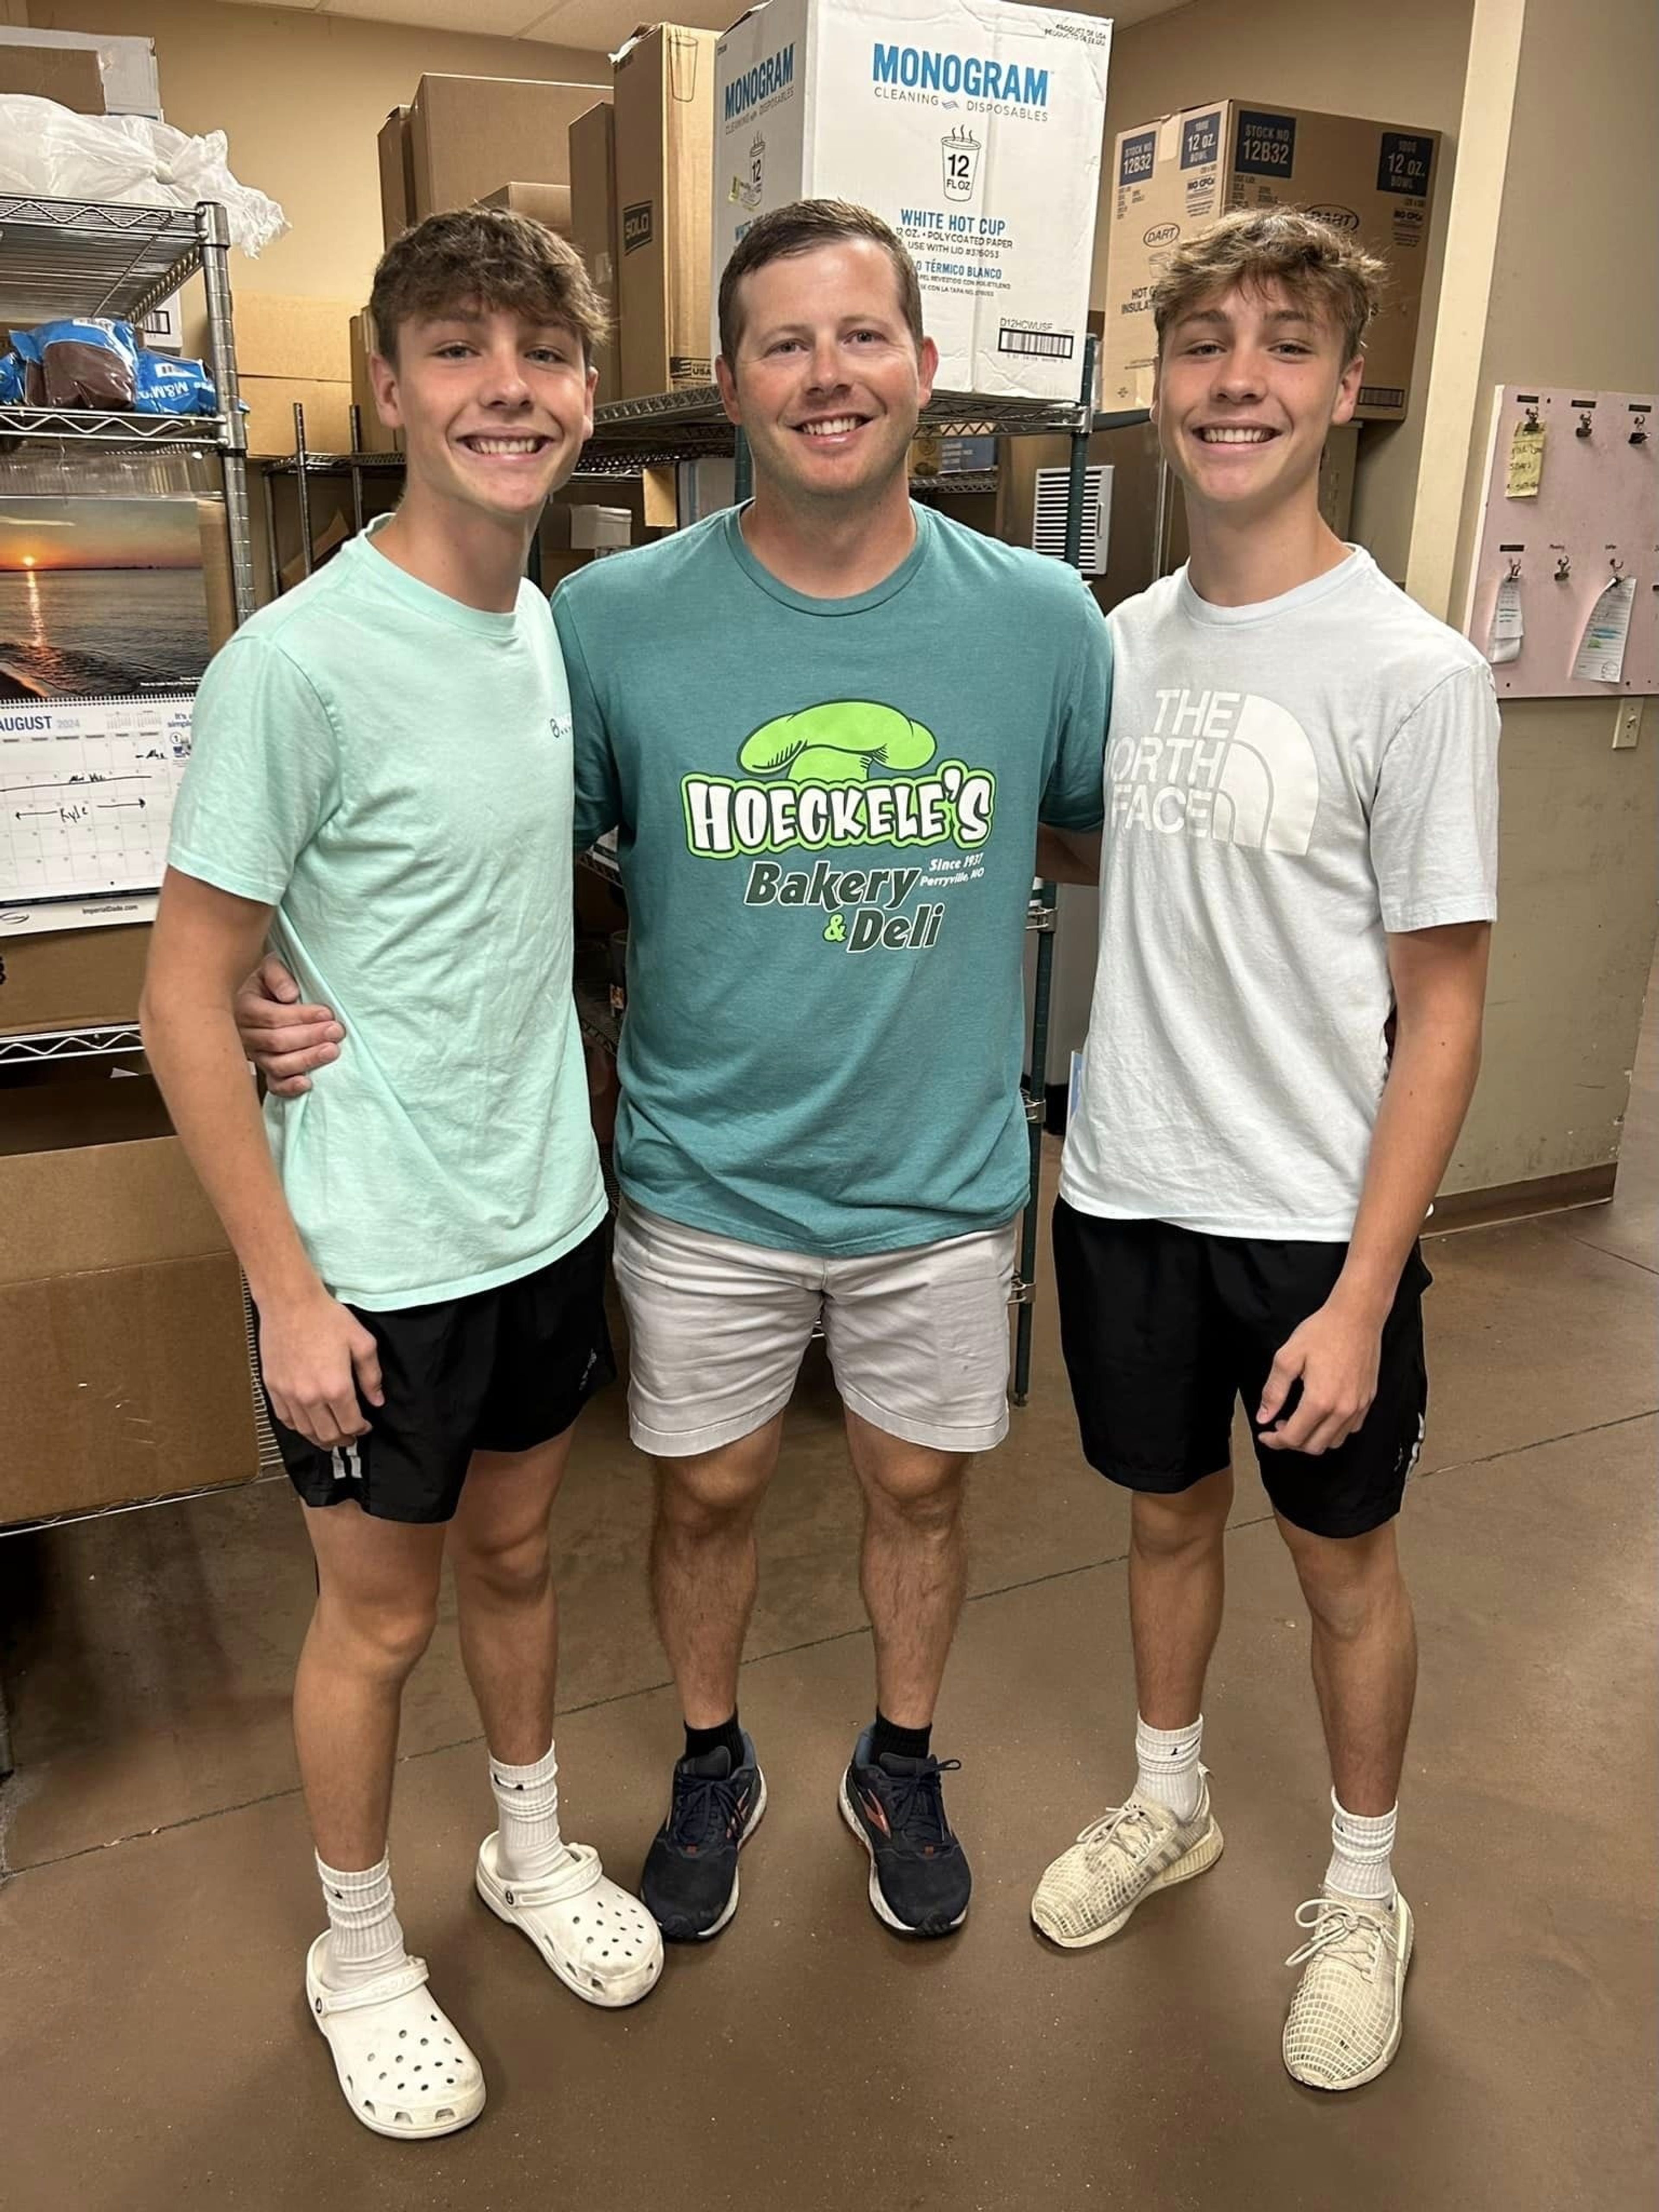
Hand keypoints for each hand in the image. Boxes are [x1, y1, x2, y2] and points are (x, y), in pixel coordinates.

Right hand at [235, 955, 342, 1097]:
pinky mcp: (263, 1068)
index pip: (272, 1017)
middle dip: (310, 1037)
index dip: (301, 1016)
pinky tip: (307, 1083)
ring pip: (277, 1064)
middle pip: (277, 1042)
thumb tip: (290, 995)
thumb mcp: (270, 968)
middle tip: (336, 1031)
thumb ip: (278, 975)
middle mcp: (245, 1033)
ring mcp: (254, 1054)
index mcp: (244, 1007)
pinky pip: (273, 1084)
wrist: (259, 995)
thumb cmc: (270, 982)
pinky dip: (289, 1087)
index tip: (327, 1013)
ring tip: (331, 1051)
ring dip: (306, 1059)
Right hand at [258, 1288, 383, 1450]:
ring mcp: (288, 1394)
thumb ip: (371, 1376)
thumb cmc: (327, 1318)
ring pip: (305, 1431)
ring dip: (320, 1438)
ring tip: (331, 1436)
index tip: (365, 1426)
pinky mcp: (273, 1387)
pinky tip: (307, 1424)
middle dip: (342, 1439)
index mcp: (336, 1387)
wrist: (290, 1303)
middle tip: (350, 1436)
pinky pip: (285, 1418)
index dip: (361, 1430)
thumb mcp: (362, 1342)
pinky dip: (298, 1427)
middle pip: (328, 1434)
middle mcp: (310, 1396)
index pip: (351, 1424)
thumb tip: (377, 1400)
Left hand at [1256, 1297, 1382, 1456]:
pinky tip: (1322, 1414)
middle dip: (1292, 1442)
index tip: (1264, 1434)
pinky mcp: (1368, 1400)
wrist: (1357, 1317)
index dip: (1274, 1441)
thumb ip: (1274, 1391)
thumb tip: (1264, 1417)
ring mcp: (1358, 1406)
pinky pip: (1350, 1429)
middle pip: (1314, 1446)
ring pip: (1333, 1442)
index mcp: (1320, 1400)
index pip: (1293, 1437)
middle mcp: (1342, 1410)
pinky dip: (1333, 1430)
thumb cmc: (1322, 1332)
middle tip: (1279, 1425)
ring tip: (1299, 1420)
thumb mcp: (1287, 1358)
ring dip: (1313, 1438)